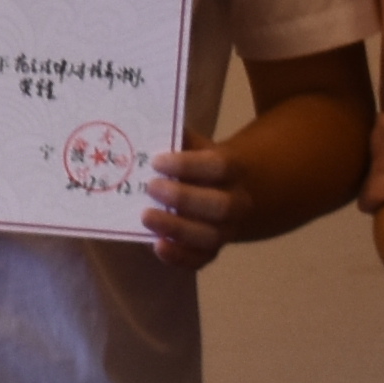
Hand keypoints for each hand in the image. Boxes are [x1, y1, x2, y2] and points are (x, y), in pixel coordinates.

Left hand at [141, 145, 256, 274]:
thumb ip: (178, 137)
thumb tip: (151, 122)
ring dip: (177, 228)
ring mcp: (227, 230)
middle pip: (220, 206)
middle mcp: (237, 202)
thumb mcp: (195, 146)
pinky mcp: (212, 250)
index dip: (188, 165)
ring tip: (145, 217)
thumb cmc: (200, 164)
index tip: (156, 161)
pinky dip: (179, 257)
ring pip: (210, 236)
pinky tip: (157, 245)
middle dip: (183, 198)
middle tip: (150, 187)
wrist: (228, 192)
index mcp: (234, 169)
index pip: (218, 167)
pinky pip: (201, 260)